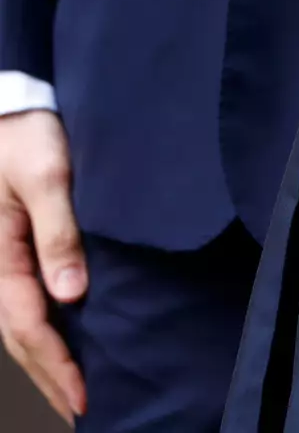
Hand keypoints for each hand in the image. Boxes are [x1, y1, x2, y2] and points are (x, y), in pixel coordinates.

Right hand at [0, 111, 86, 424]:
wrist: (11, 107)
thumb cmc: (28, 135)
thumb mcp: (48, 175)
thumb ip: (58, 232)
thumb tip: (71, 294)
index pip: (27, 327)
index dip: (53, 365)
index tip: (81, 396)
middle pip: (15, 340)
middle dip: (44, 378)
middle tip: (76, 412)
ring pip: (12, 329)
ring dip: (36, 364)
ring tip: (63, 396)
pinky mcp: (7, 253)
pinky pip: (15, 309)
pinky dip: (30, 338)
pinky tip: (50, 348)